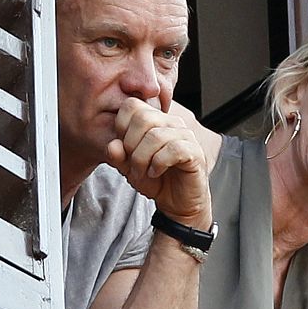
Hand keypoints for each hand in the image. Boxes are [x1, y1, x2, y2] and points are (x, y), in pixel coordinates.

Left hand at [106, 98, 211, 226]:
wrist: (177, 203)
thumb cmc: (156, 181)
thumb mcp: (129, 168)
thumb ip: (118, 156)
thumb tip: (112, 145)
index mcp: (154, 120)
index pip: (132, 105)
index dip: (121, 126)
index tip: (123, 148)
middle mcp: (171, 123)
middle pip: (143, 118)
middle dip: (130, 145)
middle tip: (132, 164)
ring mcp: (185, 136)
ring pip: (156, 136)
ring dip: (142, 159)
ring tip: (143, 172)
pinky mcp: (195, 152)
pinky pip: (174, 149)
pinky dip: (158, 164)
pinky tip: (155, 172)